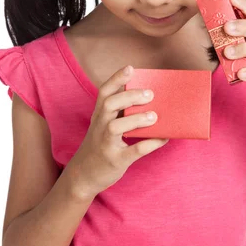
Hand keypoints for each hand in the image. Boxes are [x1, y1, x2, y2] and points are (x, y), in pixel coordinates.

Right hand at [67, 66, 168, 200]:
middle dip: (129, 96)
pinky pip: (133, 151)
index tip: (130, 68)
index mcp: (98, 116)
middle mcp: (99, 127)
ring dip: (136, 119)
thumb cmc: (99, 145)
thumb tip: (148, 97)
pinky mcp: (115, 161)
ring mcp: (105, 144)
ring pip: (115, 127)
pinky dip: (150, 143)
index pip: (103, 92)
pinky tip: (163, 138)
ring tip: (154, 116)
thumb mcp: (102, 126)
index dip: (116, 78)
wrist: (82, 176)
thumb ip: (118, 112)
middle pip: (109, 104)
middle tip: (150, 94)